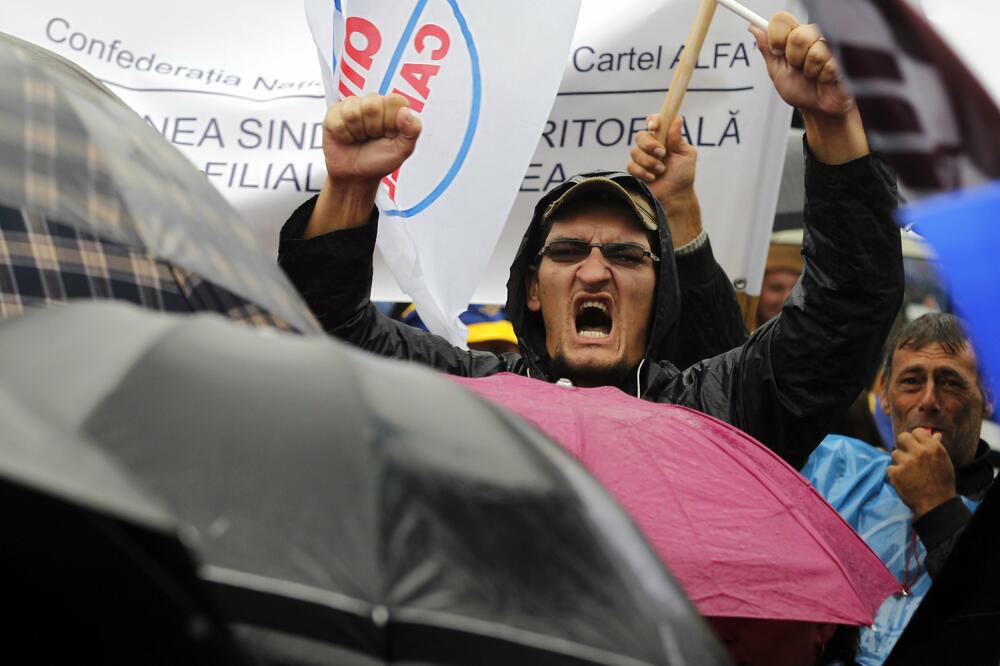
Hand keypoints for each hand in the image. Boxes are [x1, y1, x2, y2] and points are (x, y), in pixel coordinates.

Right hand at [306, 93, 421, 237]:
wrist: (355, 177)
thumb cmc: (379, 161)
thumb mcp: (402, 150)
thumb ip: (412, 130)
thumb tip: (405, 111)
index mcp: (392, 108)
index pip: (394, 100)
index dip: (390, 120)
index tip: (389, 134)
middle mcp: (372, 102)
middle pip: (372, 104)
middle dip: (373, 128)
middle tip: (372, 138)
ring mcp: (352, 105)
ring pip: (353, 112)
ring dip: (357, 132)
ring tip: (359, 139)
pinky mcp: (334, 113)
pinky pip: (337, 119)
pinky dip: (343, 135)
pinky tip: (347, 138)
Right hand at [627, 115, 702, 247]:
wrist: (675, 196)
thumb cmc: (683, 175)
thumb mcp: (686, 155)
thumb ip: (678, 138)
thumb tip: (678, 119)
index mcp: (665, 138)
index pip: (654, 121)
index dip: (652, 121)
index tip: (655, 127)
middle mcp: (652, 146)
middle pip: (640, 135)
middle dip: (649, 144)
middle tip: (662, 154)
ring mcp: (642, 158)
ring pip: (634, 151)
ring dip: (649, 162)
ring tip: (661, 171)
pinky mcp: (636, 170)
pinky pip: (631, 166)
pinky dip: (642, 172)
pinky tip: (652, 178)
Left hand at [749, 12, 867, 163]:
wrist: (819, 109)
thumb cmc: (801, 91)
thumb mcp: (777, 72)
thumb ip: (768, 49)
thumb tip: (754, 28)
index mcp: (796, 35)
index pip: (782, 21)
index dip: (777, 38)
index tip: (778, 51)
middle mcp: (815, 35)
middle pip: (798, 36)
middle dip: (794, 60)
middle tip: (799, 68)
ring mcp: (832, 44)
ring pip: (816, 52)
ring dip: (811, 72)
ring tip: (815, 76)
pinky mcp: (847, 55)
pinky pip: (831, 64)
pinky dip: (825, 77)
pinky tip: (827, 79)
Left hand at [887, 428, 957, 519]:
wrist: (935, 504)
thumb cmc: (942, 483)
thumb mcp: (944, 462)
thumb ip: (936, 447)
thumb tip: (935, 434)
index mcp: (932, 447)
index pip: (917, 431)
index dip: (915, 438)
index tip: (916, 445)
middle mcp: (919, 452)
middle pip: (902, 437)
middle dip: (903, 445)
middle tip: (908, 455)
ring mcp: (906, 462)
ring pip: (895, 453)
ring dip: (900, 462)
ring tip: (910, 473)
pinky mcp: (895, 473)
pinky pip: (890, 468)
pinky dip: (895, 474)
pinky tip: (904, 481)